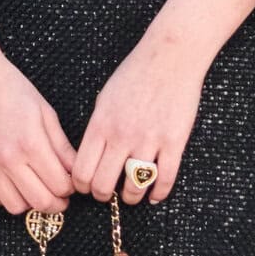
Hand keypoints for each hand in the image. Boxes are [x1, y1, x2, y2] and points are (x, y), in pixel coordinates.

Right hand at [0, 51, 75, 212]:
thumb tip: (75, 170)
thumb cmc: (11, 89)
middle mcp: (9, 159)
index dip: (70, 189)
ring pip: (15, 207)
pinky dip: (3, 199)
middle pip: (40, 202)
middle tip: (60, 198)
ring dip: (30, 203)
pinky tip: (11, 186)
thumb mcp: (45, 112)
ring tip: (35, 190)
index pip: (60, 185)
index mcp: (31, 143)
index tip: (71, 184)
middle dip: (56, 204)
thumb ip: (61, 146)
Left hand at [72, 28, 206, 207]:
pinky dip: (158, 193)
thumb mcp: (104, 98)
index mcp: (101, 125)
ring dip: (130, 197)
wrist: (170, 57)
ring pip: (134, 186)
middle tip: (106, 194)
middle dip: (102, 195)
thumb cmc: (135, 74)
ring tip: (131, 196)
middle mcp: (122, 136)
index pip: (81, 170)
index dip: (80, 186)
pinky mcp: (174, 141)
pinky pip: (164, 178)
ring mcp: (149, 140)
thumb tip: (91, 156)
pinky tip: (155, 196)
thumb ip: (98, 127)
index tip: (85, 187)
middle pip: (103, 184)